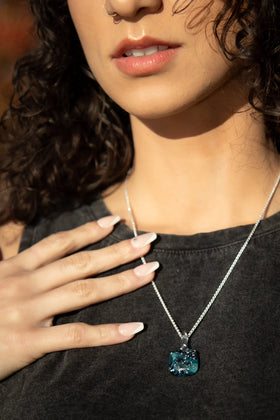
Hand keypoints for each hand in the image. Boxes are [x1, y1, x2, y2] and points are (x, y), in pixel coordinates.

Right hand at [0, 215, 157, 379]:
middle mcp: (26, 284)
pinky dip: (107, 333)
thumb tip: (19, 244)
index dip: (89, 231)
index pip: (60, 243)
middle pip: (80, 262)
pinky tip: (133, 328)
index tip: (115, 222)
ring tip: (150, 272)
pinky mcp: (29, 342)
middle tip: (148, 241)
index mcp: (16, 268)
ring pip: (84, 292)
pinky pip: (75, 335)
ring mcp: (29, 312)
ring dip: (122, 281)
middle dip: (117, 250)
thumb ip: (8, 259)